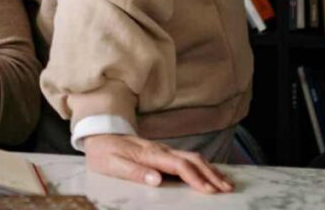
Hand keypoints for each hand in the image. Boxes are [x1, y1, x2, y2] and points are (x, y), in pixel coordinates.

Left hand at [84, 134, 232, 193]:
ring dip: (210, 169)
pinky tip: (210, 173)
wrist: (97, 134)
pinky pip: (186, 157)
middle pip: (191, 159)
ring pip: (192, 157)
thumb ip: (134, 171)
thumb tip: (156, 179)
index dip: (195, 178)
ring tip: (226, 182)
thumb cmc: (103, 152)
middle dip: (211, 174)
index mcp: (149, 154)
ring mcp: (161, 149)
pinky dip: (202, 165)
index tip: (208, 191)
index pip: (178, 165)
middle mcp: (159, 149)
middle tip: (227, 188)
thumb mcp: (111, 164)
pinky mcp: (161, 152)